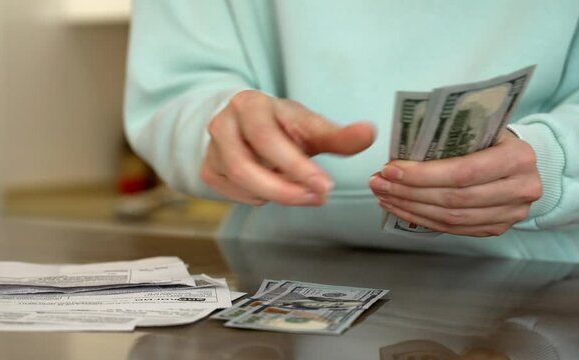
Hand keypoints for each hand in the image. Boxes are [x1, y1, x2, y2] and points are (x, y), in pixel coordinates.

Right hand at [201, 90, 374, 205]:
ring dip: (275, 193)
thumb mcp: (310, 127)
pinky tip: (274, 187)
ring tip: (302, 192)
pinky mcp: (208, 170)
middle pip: (245, 166)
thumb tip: (370, 133)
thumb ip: (339, 135)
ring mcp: (212, 148)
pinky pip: (235, 195)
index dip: (297, 166)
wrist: (245, 125)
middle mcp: (224, 123)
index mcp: (251, 105)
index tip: (326, 186)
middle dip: (285, 188)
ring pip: (240, 182)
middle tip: (319, 197)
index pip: (269, 138)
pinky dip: (260, 197)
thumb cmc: (281, 126)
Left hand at [369, 131, 541, 236]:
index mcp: (518, 157)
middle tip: (379, 182)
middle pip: (454, 198)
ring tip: (384, 194)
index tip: (390, 168)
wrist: (524, 161)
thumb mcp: (481, 127)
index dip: (422, 175)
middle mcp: (521, 189)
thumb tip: (402, 146)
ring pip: (451, 217)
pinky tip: (400, 207)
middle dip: (409, 191)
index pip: (463, 172)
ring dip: (410, 207)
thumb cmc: (494, 138)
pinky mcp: (497, 228)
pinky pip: (453, 228)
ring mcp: (511, 214)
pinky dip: (421, 218)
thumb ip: (452, 137)